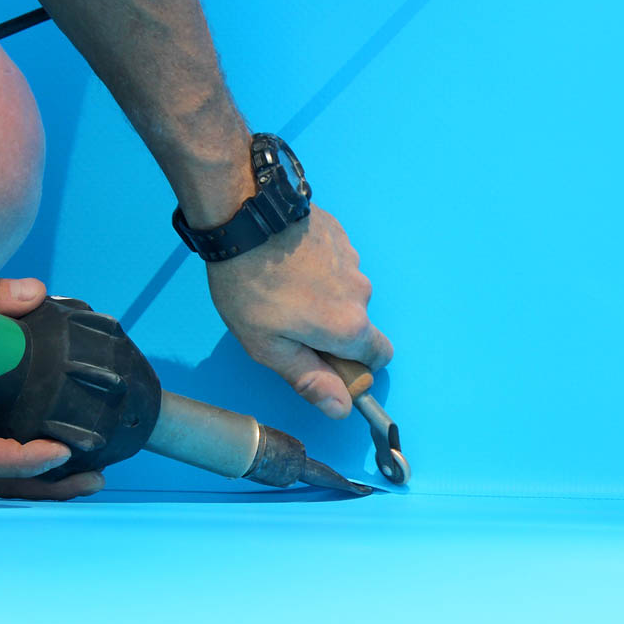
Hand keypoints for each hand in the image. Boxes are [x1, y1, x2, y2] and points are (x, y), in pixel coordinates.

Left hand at [205, 204, 392, 418]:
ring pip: (344, 291)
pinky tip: (285, 261)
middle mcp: (361, 292)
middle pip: (358, 323)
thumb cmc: (250, 286)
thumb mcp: (269, 346)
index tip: (322, 359)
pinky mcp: (339, 234)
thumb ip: (310, 378)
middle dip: (330, 328)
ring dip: (322, 295)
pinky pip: (335, 262)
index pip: (380, 357)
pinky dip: (317, 268)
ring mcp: (352, 258)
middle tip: (285, 320)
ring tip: (280, 285)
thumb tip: (342, 409)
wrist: (243, 214)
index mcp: (349, 326)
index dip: (355, 366)